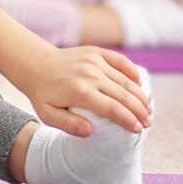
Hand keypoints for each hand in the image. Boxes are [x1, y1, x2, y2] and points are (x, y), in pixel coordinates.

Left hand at [14, 45, 151, 135]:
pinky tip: (139, 84)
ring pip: (125, 80)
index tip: (138, 129)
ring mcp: (94, 61)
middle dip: (139, 110)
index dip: (128, 120)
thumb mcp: (47, 114)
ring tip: (148, 109)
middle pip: (123, 95)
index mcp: (80, 92)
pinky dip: (132, 71)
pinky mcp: (95, 52)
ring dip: (139, 95)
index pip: (113, 109)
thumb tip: (90, 131)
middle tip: (148, 122)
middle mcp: (90, 74)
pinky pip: (120, 60)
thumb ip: (68, 125)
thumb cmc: (42, 93)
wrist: (34, 64)